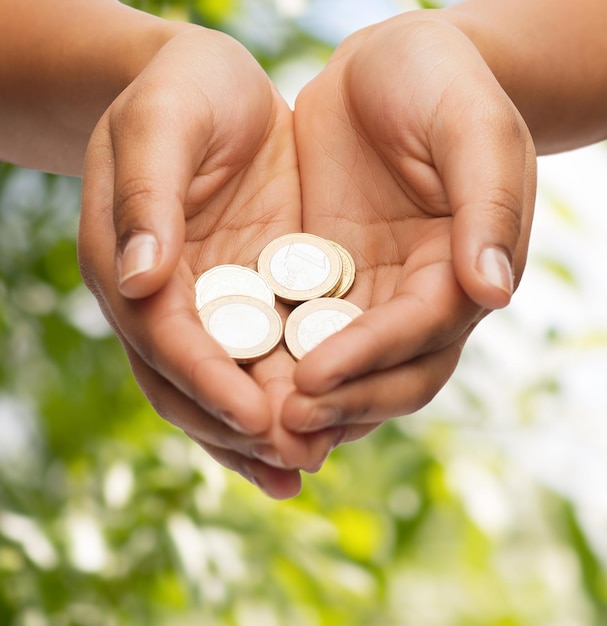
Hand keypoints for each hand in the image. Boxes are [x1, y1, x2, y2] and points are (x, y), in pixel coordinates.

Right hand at [78, 28, 332, 498]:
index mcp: (129, 265)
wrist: (212, 86)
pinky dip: (288, 395)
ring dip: (263, 433)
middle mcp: (167, 298)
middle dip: (240, 426)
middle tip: (294, 461)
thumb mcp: (160, 124)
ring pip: (229, 383)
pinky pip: (268, 355)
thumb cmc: (181, 90)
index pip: (167, 339)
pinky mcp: (254, 293)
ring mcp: (212, 302)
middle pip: (192, 382)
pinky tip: (322, 426)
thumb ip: (147, 196)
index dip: (209, 381)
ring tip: (306, 466)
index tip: (257, 415)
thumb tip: (138, 280)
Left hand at [282, 12, 535, 443]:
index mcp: (463, 268)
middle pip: (392, 372)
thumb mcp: (473, 128)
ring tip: (259, 426)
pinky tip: (240, 380)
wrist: (386, 67)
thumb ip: (488, 206)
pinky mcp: (326, 280)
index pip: (423, 331)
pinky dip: (279, 363)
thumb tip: (493, 292)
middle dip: (342, 402)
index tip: (315, 377)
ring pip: (347, 368)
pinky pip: (303, 331)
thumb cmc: (439, 83)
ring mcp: (371, 292)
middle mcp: (419, 294)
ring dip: (310, 403)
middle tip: (284, 424)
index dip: (372, 357)